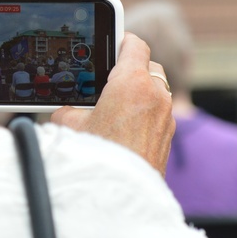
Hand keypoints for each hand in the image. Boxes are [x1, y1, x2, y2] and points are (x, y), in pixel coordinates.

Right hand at [51, 33, 174, 174]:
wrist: (118, 197)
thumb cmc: (96, 157)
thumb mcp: (68, 125)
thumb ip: (70, 107)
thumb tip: (70, 109)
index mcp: (132, 82)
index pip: (135, 44)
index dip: (122, 40)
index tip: (112, 43)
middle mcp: (155, 95)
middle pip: (148, 66)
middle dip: (131, 68)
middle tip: (109, 78)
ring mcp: (166, 116)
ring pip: (156, 89)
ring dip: (140, 91)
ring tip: (116, 105)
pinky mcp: (168, 136)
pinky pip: (158, 112)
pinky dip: (145, 112)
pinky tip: (125, 126)